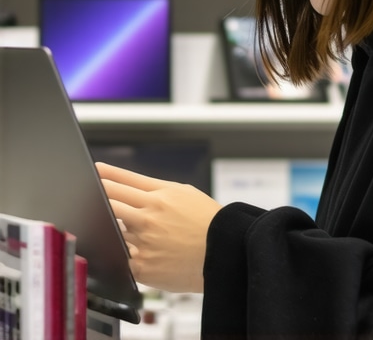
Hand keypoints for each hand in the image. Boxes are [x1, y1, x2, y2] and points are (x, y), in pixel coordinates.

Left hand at [96, 162, 222, 292]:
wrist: (224, 251)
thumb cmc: (207, 221)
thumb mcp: (185, 193)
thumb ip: (156, 188)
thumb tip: (129, 187)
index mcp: (160, 196)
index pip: (124, 181)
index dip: (105, 174)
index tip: (94, 170)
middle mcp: (149, 216)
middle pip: (110, 201)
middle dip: (96, 195)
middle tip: (84, 193)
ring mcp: (144, 241)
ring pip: (111, 229)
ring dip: (107, 226)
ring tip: (111, 225)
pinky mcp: (143, 266)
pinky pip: (119, 257)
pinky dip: (116, 252)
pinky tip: (116, 249)